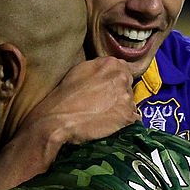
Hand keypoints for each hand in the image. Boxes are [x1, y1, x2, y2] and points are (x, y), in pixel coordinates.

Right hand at [16, 57, 138, 154]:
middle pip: (128, 87)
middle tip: (103, 106)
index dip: (115, 83)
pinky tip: (109, 125)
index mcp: (110, 63)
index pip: (124, 70)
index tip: (108, 91)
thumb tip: (109, 72)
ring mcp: (126, 97)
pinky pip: (133, 120)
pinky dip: (124, 124)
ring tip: (103, 117)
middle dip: (119, 96)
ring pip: (130, 104)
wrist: (57, 121)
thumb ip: (99, 69)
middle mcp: (121, 77)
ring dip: (121, 110)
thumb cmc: (63, 98)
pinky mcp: (127, 116)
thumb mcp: (79, 71)